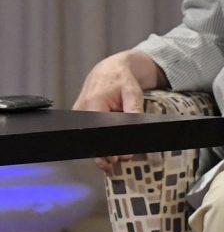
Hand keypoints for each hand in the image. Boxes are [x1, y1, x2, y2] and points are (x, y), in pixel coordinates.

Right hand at [75, 50, 167, 165]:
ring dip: (99, 149)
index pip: (98, 129)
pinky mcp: (80, 116)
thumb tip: (137, 127)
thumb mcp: (133, 92)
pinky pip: (87, 131)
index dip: (107, 145)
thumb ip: (134, 109)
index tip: (116, 157)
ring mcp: (78, 113)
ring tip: (110, 161)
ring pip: (87, 136)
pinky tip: (105, 151)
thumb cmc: (122, 79)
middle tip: (116, 161)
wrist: (110, 70)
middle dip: (102, 151)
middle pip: (90, 136)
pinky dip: (96, 140)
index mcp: (93, 102)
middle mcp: (81, 109)